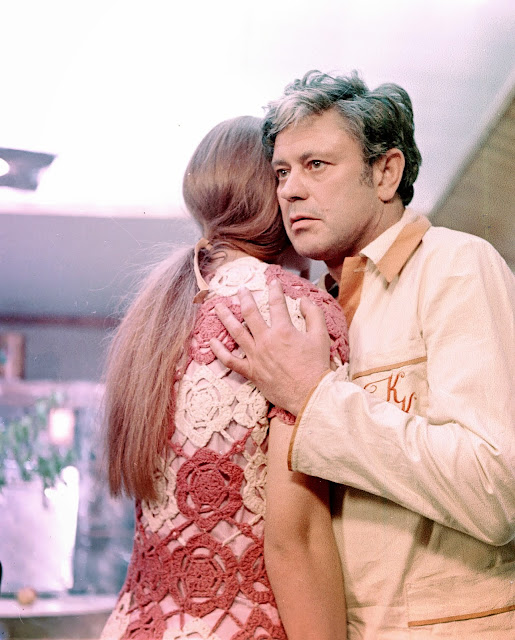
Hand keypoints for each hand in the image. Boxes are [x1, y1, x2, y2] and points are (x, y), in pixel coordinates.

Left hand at [210, 279, 331, 414]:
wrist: (310, 395)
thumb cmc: (316, 366)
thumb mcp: (321, 336)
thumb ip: (313, 314)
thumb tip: (304, 299)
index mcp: (283, 330)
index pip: (276, 303)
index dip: (275, 289)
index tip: (273, 281)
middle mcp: (265, 340)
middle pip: (250, 313)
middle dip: (244, 298)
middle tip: (240, 289)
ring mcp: (255, 356)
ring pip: (235, 332)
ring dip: (225, 317)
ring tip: (218, 307)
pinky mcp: (251, 372)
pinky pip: (230, 360)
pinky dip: (219, 351)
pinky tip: (212, 342)